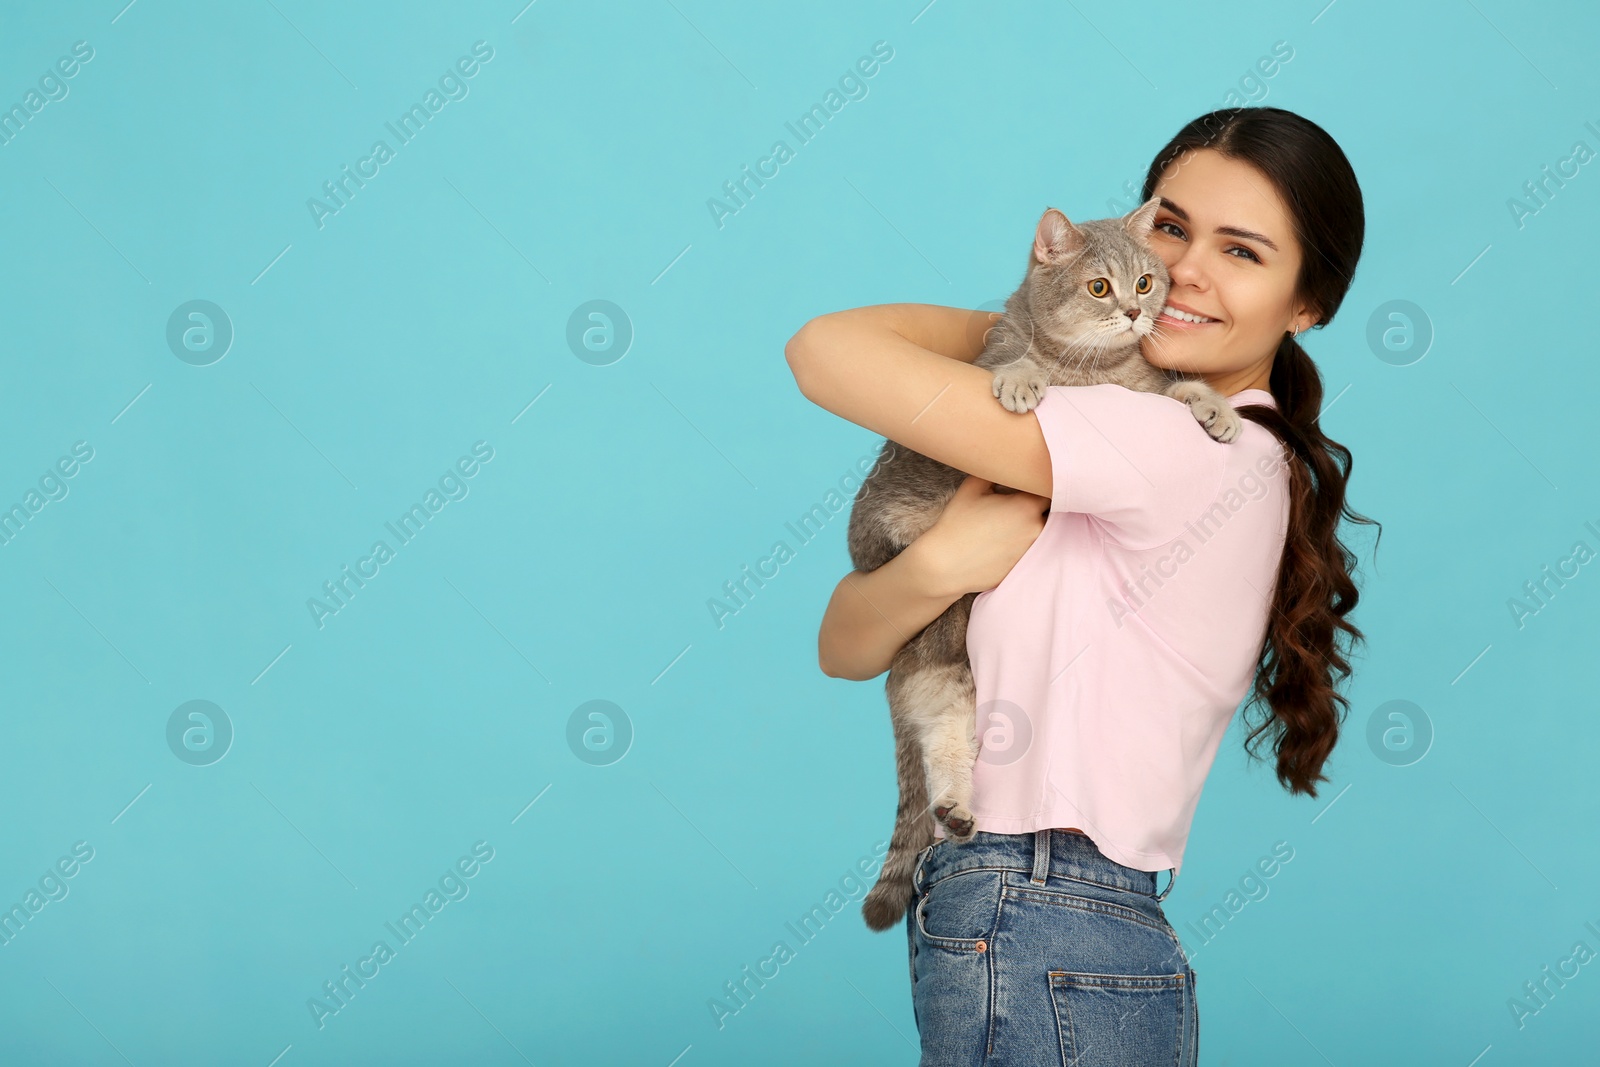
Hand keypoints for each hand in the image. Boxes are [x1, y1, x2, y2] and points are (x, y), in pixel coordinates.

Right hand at [913, 474, 1049, 596]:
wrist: (945, 565)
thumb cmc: (957, 524)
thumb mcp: (972, 488)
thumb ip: (995, 471)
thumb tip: (1006, 461)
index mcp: (1027, 506)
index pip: (1048, 489)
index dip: (1039, 485)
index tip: (1029, 483)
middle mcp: (1037, 528)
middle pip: (1049, 511)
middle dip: (1038, 506)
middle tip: (1017, 504)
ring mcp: (1033, 550)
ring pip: (1042, 531)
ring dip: (1032, 525)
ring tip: (1009, 524)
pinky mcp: (1026, 566)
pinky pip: (1033, 549)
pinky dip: (1023, 543)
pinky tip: (1003, 542)